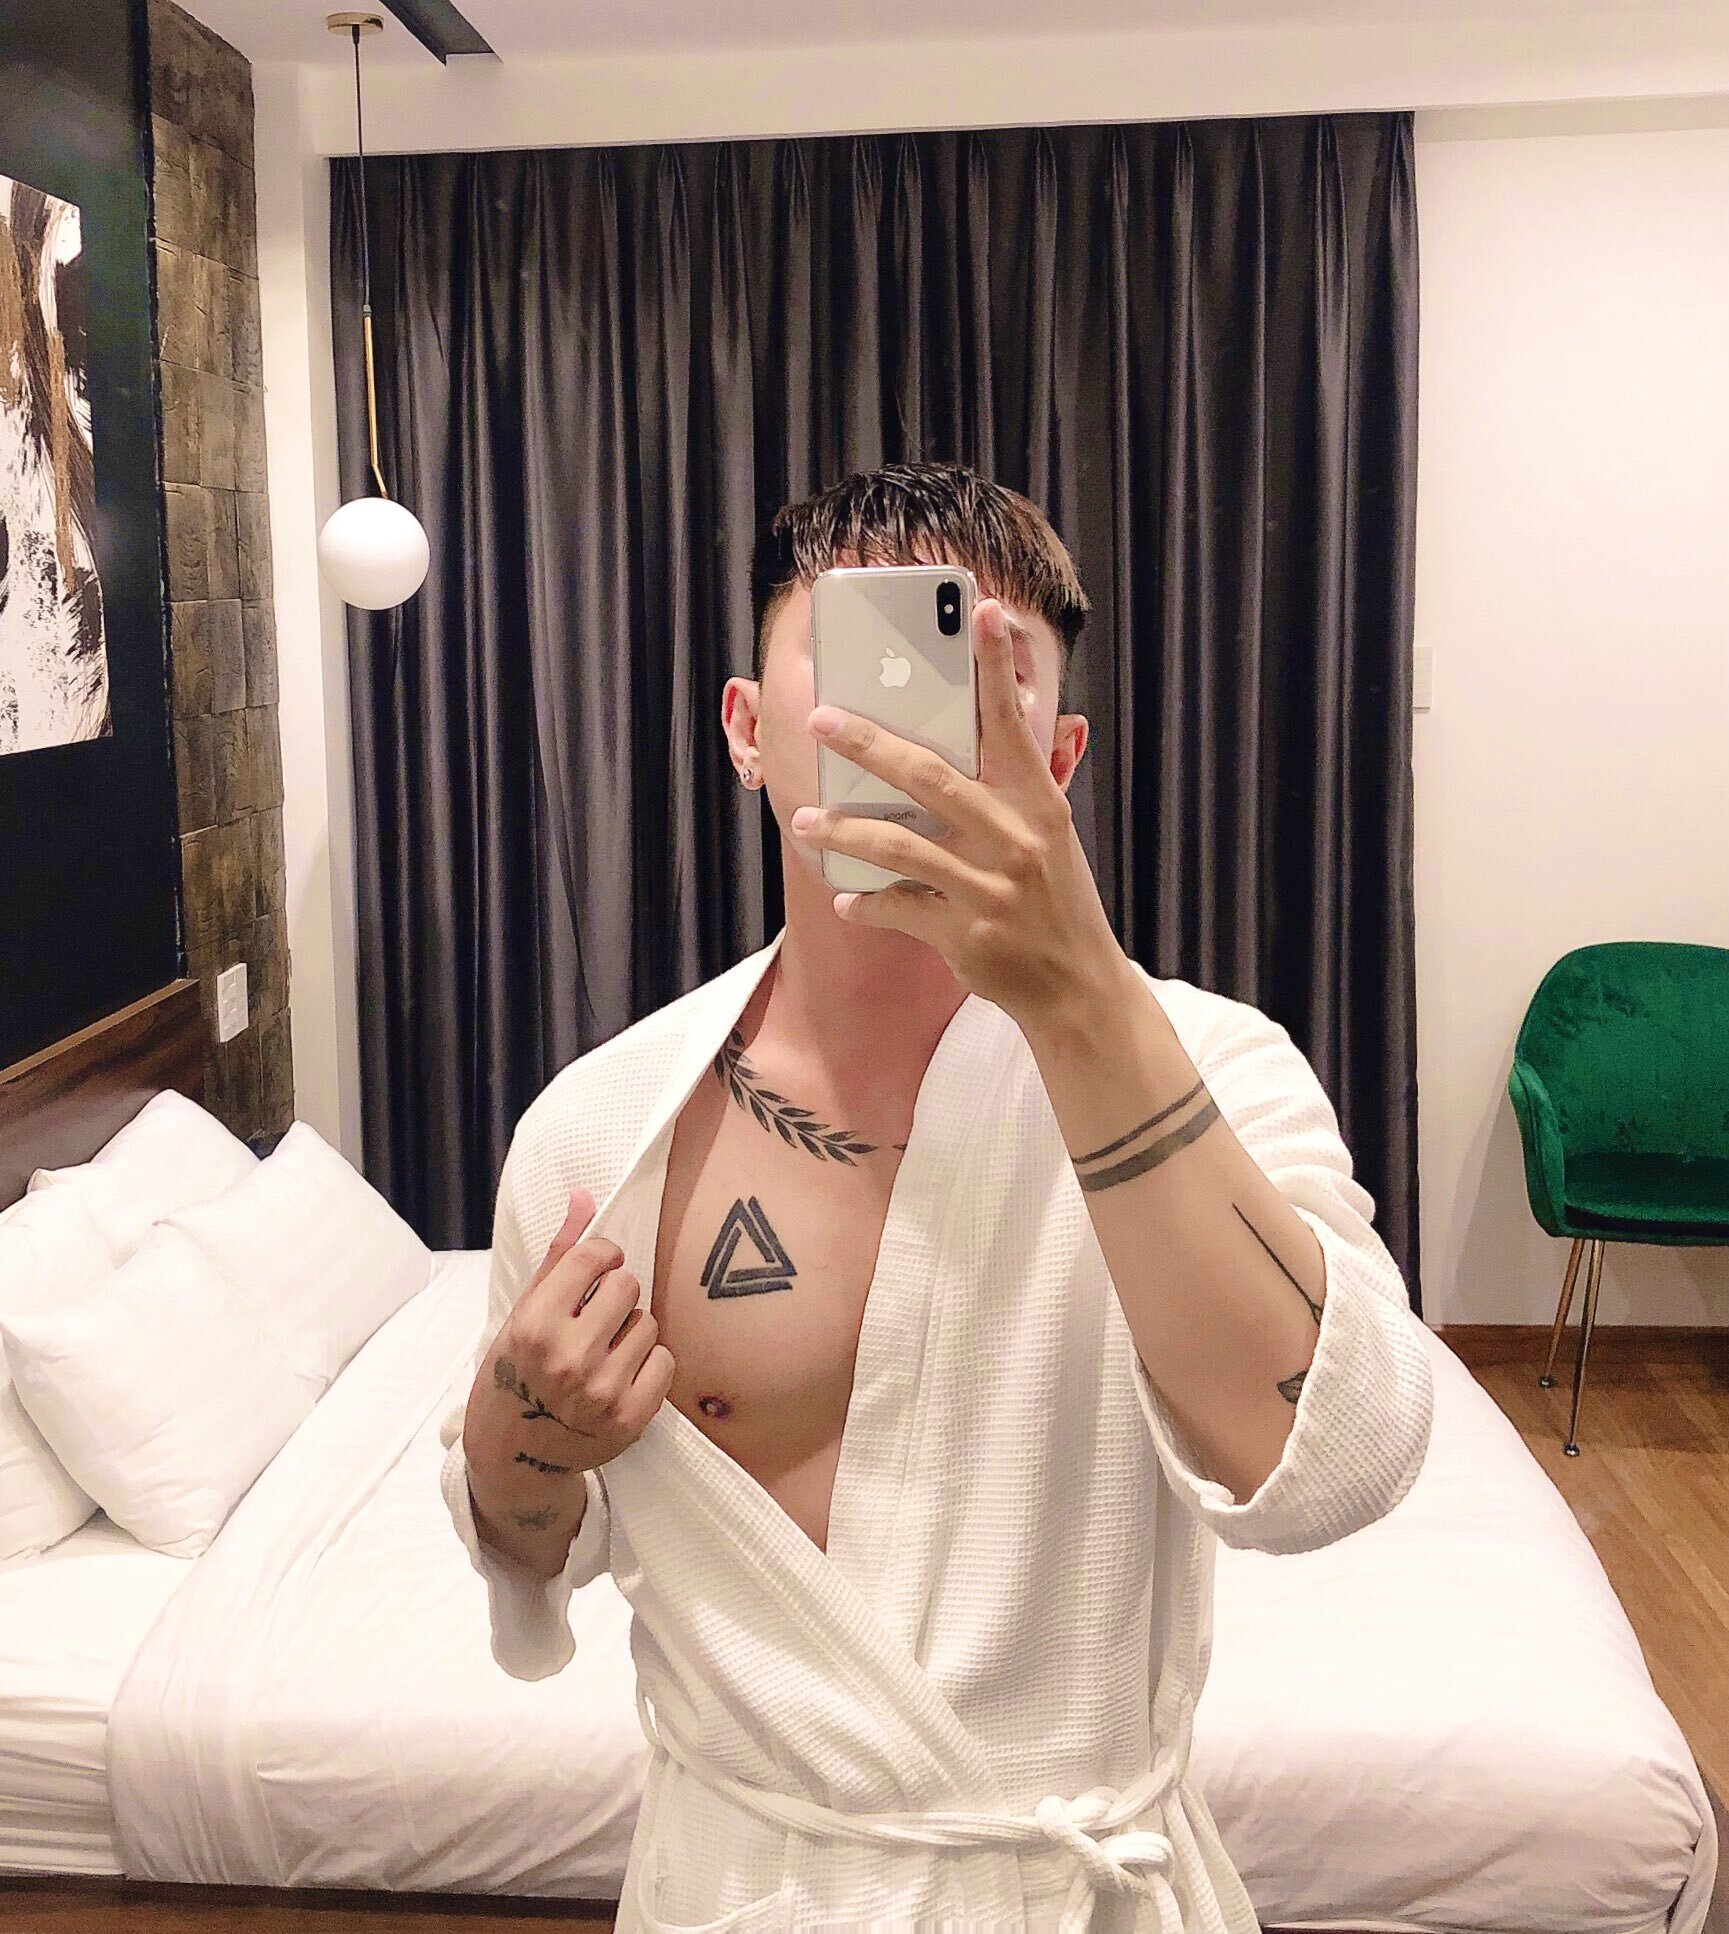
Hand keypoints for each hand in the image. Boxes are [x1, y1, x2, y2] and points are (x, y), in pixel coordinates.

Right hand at [470, 1185, 675, 1482]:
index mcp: (534, 1324)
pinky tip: (621, 1375)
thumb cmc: (517, 1371)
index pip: (592, 1256)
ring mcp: (601, 1391)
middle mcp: (568, 1358)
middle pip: (628, 1285)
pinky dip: (649, 1364)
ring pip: (649, 1322)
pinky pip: (665, 1360)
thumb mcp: (524, 1310)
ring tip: (603, 1351)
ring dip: (631, 1330)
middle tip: (595, 1320)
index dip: (603, 1254)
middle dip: (615, 1296)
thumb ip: (560, 1254)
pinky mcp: (629, 1418)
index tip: (598, 1268)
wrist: (514, 1453)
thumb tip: (585, 1195)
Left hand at [788, 596, 1127, 1027]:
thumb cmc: (1054, 901)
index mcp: (1037, 804)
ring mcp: (989, 887)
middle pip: (928, 776)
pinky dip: (867, 902)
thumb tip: (944, 751)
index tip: (982, 610)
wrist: (1078, 986)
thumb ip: (1006, 795)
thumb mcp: (1048, 838)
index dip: (995, 666)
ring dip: (844, 830)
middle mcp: (1015, 838)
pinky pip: (898, 907)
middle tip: (823, 720)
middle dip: (868, 743)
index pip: (1011, 724)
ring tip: (806, 821)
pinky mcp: (965, 932)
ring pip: (897, 844)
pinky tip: (848, 898)